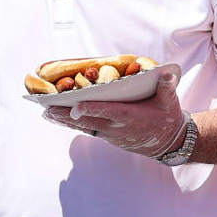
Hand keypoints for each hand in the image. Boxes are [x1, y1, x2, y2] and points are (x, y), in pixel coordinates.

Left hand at [46, 65, 187, 158]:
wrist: (167, 143)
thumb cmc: (167, 117)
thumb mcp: (169, 101)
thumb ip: (166, 87)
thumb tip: (166, 73)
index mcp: (130, 116)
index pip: (108, 112)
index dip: (92, 109)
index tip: (76, 106)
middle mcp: (117, 127)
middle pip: (88, 121)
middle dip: (67, 115)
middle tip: (48, 109)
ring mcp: (110, 133)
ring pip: (83, 127)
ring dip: (64, 120)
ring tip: (46, 113)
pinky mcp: (107, 136)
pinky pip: (85, 129)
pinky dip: (71, 124)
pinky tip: (57, 118)